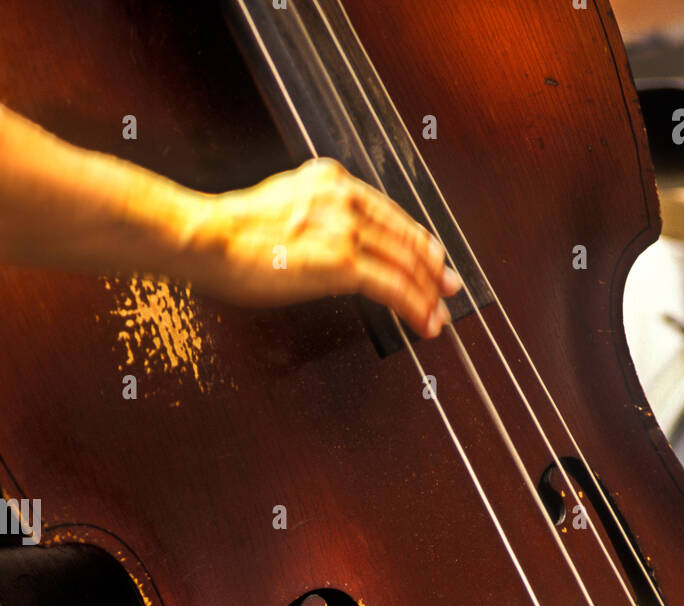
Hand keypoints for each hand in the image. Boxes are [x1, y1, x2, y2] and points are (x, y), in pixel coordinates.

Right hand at [177, 157, 461, 336]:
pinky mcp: (342, 262)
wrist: (207, 238)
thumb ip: (314, 215)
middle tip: (449, 289)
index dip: (418, 240)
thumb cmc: (230, 233)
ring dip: (428, 294)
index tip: (432, 259)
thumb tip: (329, 245)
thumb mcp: (282, 207)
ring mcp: (345, 229)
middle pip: (406, 236)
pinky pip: (393, 287)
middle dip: (434, 268)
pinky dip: (415, 306)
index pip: (390, 212)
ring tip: (439, 315)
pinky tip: (424, 321)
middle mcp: (344, 198)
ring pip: (405, 263)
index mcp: (331, 181)